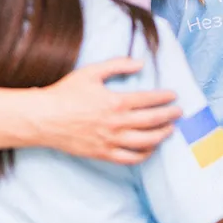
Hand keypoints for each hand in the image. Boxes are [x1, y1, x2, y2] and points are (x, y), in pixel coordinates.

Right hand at [38, 58, 180, 164]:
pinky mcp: (102, 154)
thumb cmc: (66, 93)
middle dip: (169, 116)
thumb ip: (117, 65)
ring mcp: (110, 141)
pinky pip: (129, 158)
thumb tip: (140, 63)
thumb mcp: (92, 72)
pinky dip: (144, 155)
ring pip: (145, 142)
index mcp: (115, 101)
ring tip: (170, 129)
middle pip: (152, 121)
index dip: (164, 97)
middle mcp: (116, 123)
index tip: (174, 95)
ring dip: (161, 135)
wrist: (44, 118)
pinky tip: (150, 148)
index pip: (149, 100)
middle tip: (179, 112)